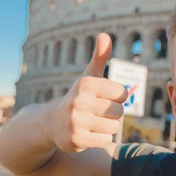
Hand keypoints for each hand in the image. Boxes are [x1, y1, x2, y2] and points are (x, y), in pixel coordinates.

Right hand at [50, 33, 127, 152]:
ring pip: (114, 127)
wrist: (52, 123)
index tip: (104, 98)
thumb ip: (100, 57)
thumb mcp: (89, 77)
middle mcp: (78, 102)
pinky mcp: (76, 140)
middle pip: (119, 111)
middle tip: (97, 112)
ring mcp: (76, 122)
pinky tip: (89, 134)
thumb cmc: (79, 97)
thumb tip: (105, 34)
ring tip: (93, 123)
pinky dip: (101, 139)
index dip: (118, 97)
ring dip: (107, 127)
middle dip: (112, 113)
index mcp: (85, 84)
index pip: (123, 93)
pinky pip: (106, 141)